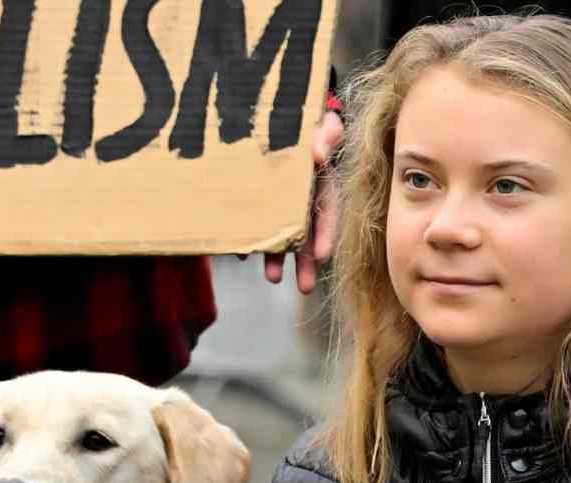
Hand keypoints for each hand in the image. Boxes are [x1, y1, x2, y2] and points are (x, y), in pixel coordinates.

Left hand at [263, 110, 343, 293]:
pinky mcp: (254, 196)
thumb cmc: (303, 116)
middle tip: (305, 288)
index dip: (326, 233)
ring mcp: (277, 198)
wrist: (272, 105)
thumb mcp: (322, 121)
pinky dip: (249, 235)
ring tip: (273, 280)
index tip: (323, 255)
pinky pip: (252, 220)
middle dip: (306, 261)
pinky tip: (242, 252)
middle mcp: (302, 195)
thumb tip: (317, 155)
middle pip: (306, 232)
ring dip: (278, 257)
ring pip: (280, 230)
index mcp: (320, 181)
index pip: (327, 211)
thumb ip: (326, 134)